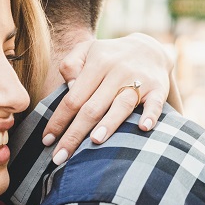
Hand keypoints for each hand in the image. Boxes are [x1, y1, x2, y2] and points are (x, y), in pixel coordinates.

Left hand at [43, 33, 181, 164]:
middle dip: (75, 134)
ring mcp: (139, 80)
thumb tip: (69, 89)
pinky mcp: (158, 89)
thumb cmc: (109, 56)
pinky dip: (150, 115)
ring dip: (109, 123)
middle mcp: (117, 72)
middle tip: (61, 157)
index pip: (73, 98)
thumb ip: (70, 65)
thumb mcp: (86, 50)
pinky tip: (144, 128)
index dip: (59, 120)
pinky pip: (155, 103)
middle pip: (93, 107)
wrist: (150, 48)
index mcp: (97, 64)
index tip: (47, 141)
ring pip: (121, 105)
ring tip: (95, 141)